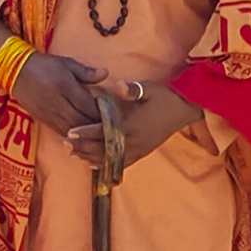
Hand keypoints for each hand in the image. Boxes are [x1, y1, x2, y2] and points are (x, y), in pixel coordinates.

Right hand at [10, 50, 108, 138]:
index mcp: (65, 87)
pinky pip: (61, 132)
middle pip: (81, 120)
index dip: (101, 112)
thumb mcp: (67, 63)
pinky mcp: (43, 120)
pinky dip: (73, 136)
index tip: (113, 114)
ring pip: (72, 130)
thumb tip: (106, 73)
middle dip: (96, 126)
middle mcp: (57, 103)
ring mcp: (49, 113)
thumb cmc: (44, 65)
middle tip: (109, 128)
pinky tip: (82, 136)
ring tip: (98, 135)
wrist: (16, 71)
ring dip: (85, 134)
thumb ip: (86, 72)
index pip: (87, 105)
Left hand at [64, 81, 203, 168]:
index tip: (70, 132)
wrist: (185, 111)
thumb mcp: (149, 89)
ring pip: (110, 158)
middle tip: (66, 144)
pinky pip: (121, 163)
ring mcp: (139, 149)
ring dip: (91, 157)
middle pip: (104, 148)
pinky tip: (93, 165)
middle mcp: (135, 142)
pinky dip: (106, 165)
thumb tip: (118, 85)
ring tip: (74, 154)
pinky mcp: (142, 153)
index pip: (105, 131)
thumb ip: (132, 89)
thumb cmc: (166, 98)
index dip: (86, 132)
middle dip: (84, 147)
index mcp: (134, 126)